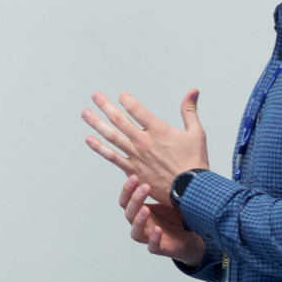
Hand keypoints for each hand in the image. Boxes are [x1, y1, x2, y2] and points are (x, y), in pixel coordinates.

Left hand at [82, 89, 206, 200]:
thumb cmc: (194, 162)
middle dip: (106, 106)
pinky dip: (99, 148)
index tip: (121, 95)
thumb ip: (189, 110)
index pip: (137, 110)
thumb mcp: (196, 132)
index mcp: (159, 130)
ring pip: (112, 136)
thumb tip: (193, 90)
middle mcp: (144, 141)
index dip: (127, 100)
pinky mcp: (133, 171)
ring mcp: (136, 156)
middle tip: (95, 96)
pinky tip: (89, 140)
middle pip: (120, 120)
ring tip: (85, 114)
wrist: (190, 190)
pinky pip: (112, 157)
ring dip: (97, 124)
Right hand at [120, 175, 205, 267]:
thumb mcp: (170, 198)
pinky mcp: (159, 248)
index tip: (134, 176)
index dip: (127, 189)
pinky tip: (158, 230)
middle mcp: (142, 224)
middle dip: (135, 200)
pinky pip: (152, 246)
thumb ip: (163, 186)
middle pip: (128, 213)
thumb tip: (161, 161)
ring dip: (138, 220)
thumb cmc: (177, 216)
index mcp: (141, 210)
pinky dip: (153, 239)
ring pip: (135, 232)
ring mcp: (149, 237)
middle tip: (145, 187)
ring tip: (146, 210)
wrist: (192, 237)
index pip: (126, 200)